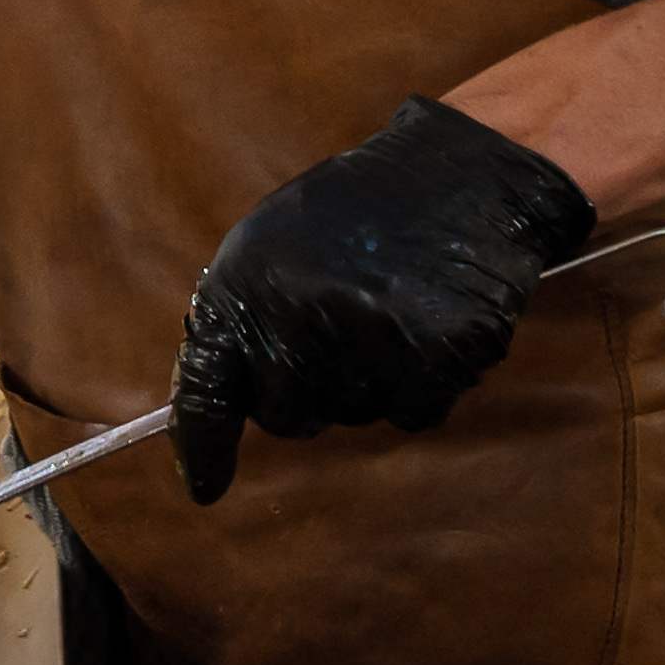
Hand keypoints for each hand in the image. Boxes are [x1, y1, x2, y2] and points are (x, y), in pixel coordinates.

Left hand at [169, 96, 596, 504]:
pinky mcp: (440, 358)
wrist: (461, 177)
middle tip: (339, 337)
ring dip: (370, 386)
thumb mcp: (269, 247)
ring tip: (389, 314)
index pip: (206, 389)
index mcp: (245, 287)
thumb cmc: (356, 213)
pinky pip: (416, 413)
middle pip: (288, 418)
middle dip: (308, 396)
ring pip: (356, 417)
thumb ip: (240, 320)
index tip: (203, 487)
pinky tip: (428, 329)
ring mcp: (373, 342)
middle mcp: (301, 320)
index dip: (203, 445)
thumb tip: (209, 405)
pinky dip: (423, 387)